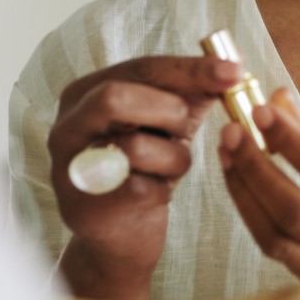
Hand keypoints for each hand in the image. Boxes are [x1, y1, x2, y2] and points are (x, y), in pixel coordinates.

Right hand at [48, 55, 243, 299]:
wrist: (121, 237)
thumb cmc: (145, 168)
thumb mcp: (165, 121)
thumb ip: (192, 90)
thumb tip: (234, 62)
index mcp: (82, 95)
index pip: (140, 68)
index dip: (189, 68)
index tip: (234, 71)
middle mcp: (65, 128)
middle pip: (116, 97)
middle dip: (168, 111)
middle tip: (186, 128)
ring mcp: (70, 171)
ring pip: (134, 146)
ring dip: (173, 158)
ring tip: (169, 169)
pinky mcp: (87, 210)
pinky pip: (143, 189)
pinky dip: (164, 189)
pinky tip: (156, 194)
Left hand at [219, 88, 299, 277]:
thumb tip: (280, 99)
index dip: (291, 141)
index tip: (262, 110)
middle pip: (296, 210)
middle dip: (255, 167)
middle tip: (232, 132)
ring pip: (277, 237)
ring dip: (244, 190)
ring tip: (228, 153)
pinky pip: (275, 250)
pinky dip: (252, 214)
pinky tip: (241, 185)